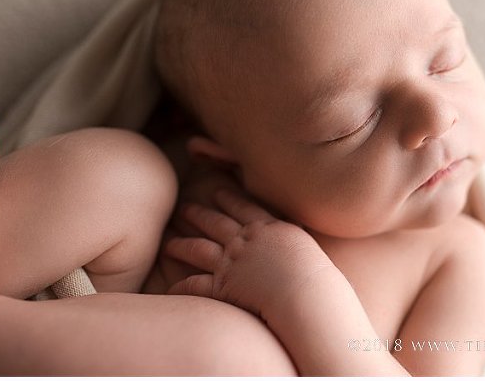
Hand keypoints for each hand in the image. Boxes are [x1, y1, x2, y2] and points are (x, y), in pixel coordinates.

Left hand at [163, 188, 337, 321]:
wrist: (305, 293)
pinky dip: (181, 286)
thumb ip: (296, 237)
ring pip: (198, 249)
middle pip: (215, 223)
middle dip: (198, 214)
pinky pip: (195, 285)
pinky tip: (170, 288)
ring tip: (169, 244)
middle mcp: (245, 242)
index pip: (243, 208)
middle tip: (184, 209)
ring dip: (181, 245)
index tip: (217, 191)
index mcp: (267, 228)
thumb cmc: (315, 275)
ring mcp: (231, 263)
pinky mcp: (223, 287)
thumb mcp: (308, 245)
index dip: (228, 198)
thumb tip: (298, 234)